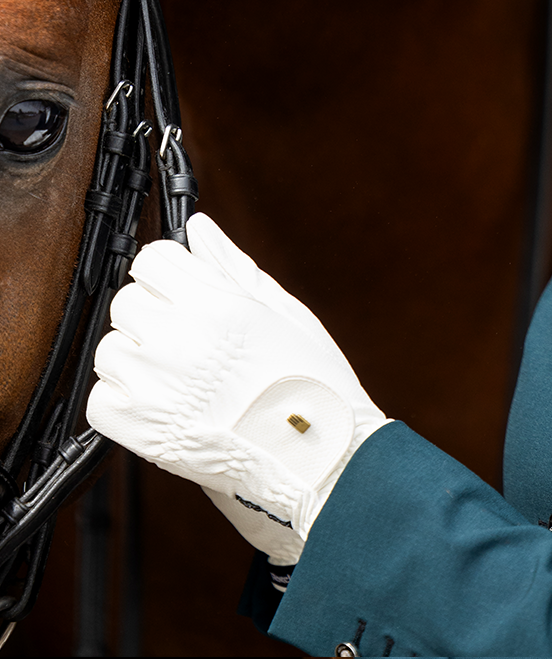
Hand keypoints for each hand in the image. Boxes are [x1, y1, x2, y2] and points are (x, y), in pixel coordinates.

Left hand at [88, 212, 389, 564]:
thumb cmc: (311, 383)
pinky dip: (122, 400)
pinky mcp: (140, 433)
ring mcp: (154, 388)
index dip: (168, 272)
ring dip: (135, 356)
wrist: (318, 457)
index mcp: (216, 304)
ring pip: (109, 349)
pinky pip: (100, 399)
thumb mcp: (282, 310)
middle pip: (126, 301)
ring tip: (176, 373)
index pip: (152, 260)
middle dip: (152, 311)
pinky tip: (160, 401)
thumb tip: (198, 229)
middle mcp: (178, 340)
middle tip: (185, 335)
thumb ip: (231, 265)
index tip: (180, 287)